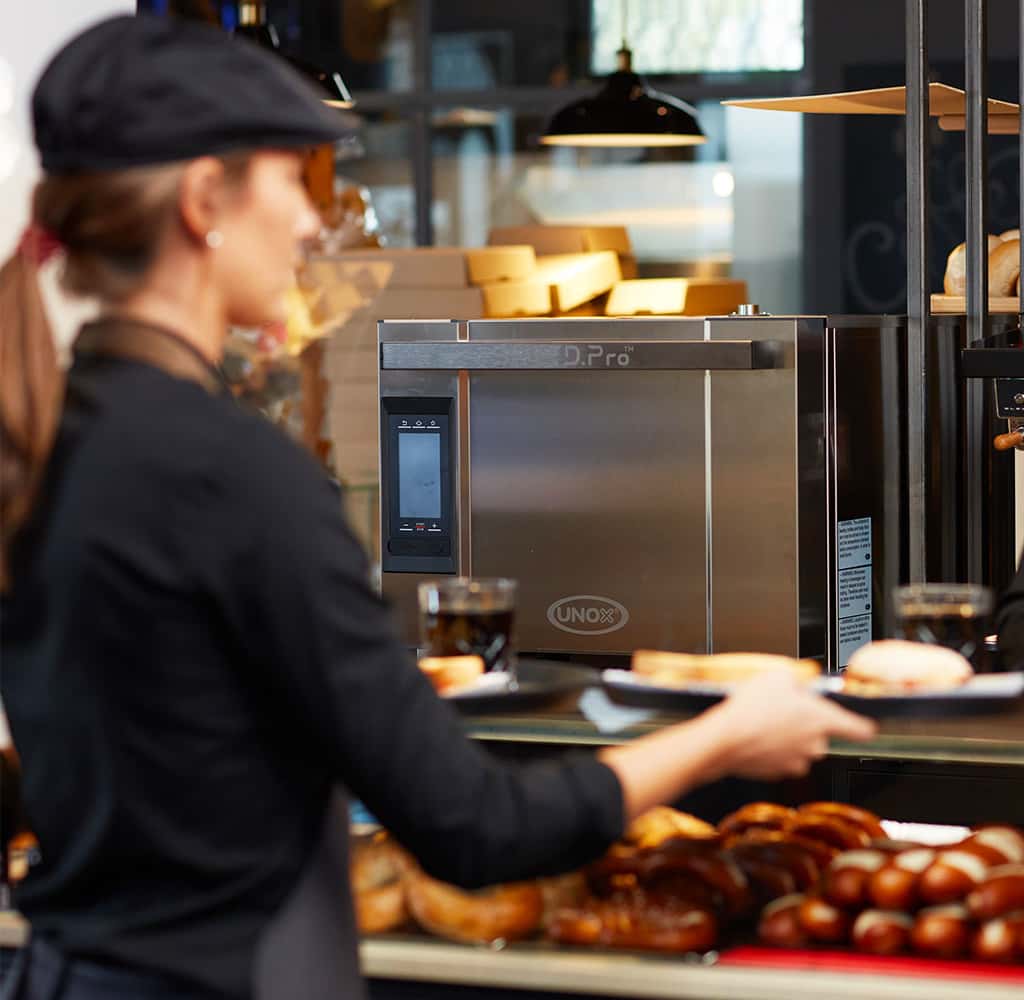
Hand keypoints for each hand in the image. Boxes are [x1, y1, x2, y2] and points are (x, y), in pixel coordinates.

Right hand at [707, 672, 876, 780]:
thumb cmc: (751, 708)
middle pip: (822, 735)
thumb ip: (798, 681)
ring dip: (789, 736)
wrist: (726, 738)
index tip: (867, 727)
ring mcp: (797, 761)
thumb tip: (800, 684)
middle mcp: (815, 744)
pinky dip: (772, 748)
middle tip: (785, 709)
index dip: (863, 726)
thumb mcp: (778, 676)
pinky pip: (781, 758)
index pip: (859, 728)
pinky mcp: (778, 772)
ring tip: (765, 721)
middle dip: (806, 723)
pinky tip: (756, 734)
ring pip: (800, 747)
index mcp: (823, 719)